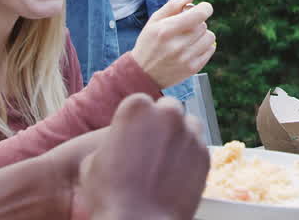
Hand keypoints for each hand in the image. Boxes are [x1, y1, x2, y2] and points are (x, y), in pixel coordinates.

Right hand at [78, 94, 208, 219]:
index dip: (135, 121)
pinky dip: (190, 156)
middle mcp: (168, 113)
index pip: (139, 103)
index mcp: (137, 107)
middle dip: (161, 124)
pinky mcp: (205, 153)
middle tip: (151, 147)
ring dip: (178, 137)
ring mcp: (190, 133)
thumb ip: (112, 142)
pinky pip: (198, 147)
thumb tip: (118, 145)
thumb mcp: (93, 162)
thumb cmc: (111, 194)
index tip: (133, 135)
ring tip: (165, 160)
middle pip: (168, 109)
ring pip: (187, 125)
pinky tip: (176, 173)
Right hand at [131, 0, 215, 88]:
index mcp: (166, 30)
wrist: (143, 74)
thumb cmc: (149, 44)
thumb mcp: (154, 22)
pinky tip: (192, 48)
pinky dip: (204, 46)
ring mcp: (186, 59)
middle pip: (203, 25)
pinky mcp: (193, 69)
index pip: (199, 14)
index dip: (204, 8)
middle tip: (185, 28)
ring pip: (210, 37)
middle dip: (197, 23)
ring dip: (202, 35)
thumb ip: (172, 6)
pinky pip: (210, 49)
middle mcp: (177, 45)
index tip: (202, 8)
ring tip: (189, 38)